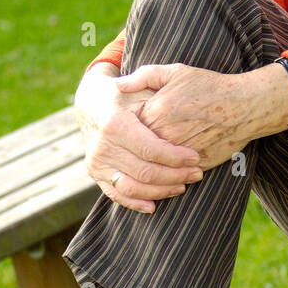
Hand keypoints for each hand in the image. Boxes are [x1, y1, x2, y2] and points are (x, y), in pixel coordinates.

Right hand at [76, 64, 203, 213]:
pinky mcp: (95, 173)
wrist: (92, 103)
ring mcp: (97, 162)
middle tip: (196, 174)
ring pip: (133, 187)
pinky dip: (136, 203)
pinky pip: (116, 194)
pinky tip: (154, 206)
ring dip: (161, 191)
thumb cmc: (125, 94)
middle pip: (145, 171)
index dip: (176, 157)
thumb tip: (165, 98)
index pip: (151, 149)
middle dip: (175, 175)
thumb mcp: (139, 84)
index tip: (196, 157)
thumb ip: (150, 82)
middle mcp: (103, 146)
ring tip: (182, 186)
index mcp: (115, 124)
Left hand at [115, 61, 287, 170]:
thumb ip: (144, 76)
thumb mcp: (176, 72)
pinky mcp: (195, 167)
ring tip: (153, 161)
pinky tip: (169, 169)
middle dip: (134, 151)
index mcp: (156, 112)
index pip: (127, 128)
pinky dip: (169, 176)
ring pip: (153, 168)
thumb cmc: (210, 87)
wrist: (244, 107)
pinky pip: (173, 176)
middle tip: (139, 146)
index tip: (131, 126)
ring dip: (150, 168)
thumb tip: (118, 84)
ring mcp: (180, 154)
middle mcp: (165, 136)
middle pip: (137, 151)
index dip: (127, 129)